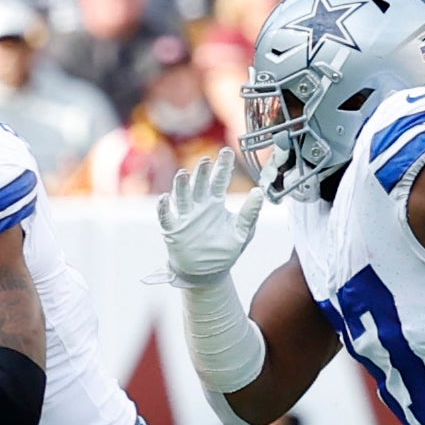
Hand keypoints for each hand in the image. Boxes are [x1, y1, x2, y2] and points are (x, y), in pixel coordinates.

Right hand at [157, 147, 262, 287]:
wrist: (208, 273)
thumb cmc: (225, 252)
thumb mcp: (242, 232)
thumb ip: (250, 213)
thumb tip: (260, 191)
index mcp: (215, 203)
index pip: (219, 180)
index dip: (223, 166)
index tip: (227, 151)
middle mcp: (199, 206)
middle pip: (200, 184)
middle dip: (202, 172)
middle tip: (206, 161)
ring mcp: (185, 217)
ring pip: (182, 196)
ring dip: (182, 185)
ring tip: (184, 174)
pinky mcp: (174, 230)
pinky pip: (167, 217)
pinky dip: (165, 208)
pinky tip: (166, 198)